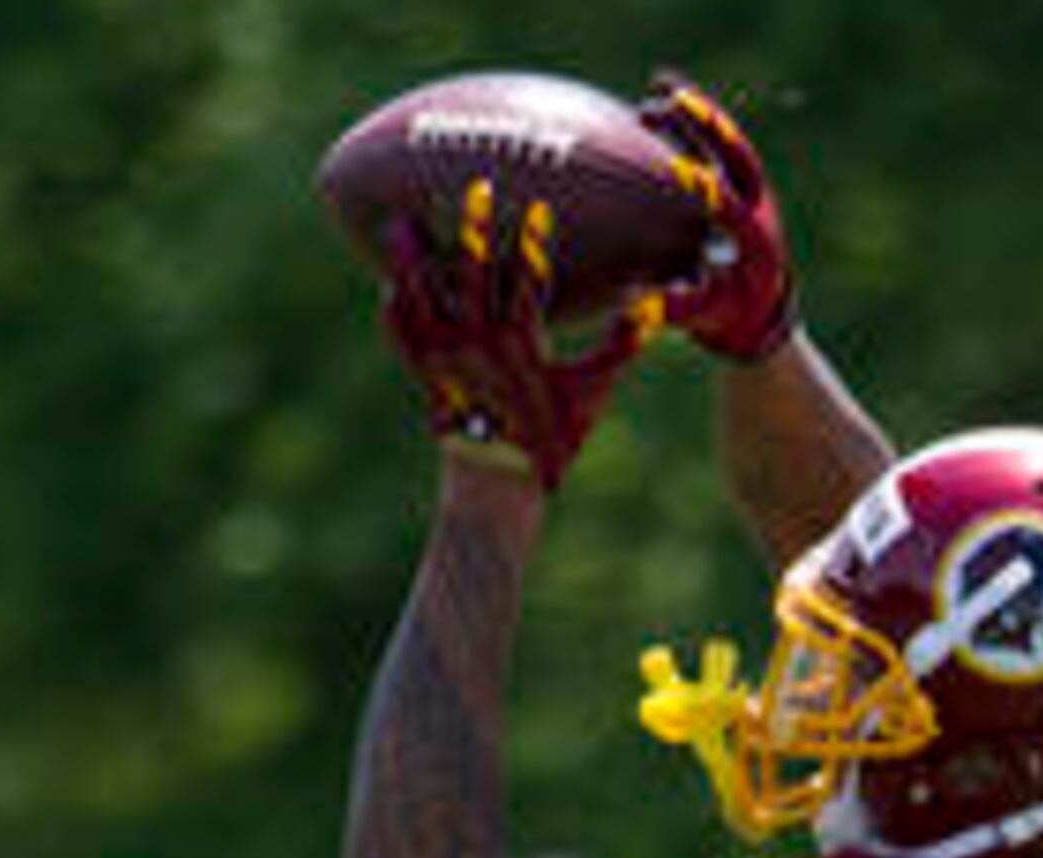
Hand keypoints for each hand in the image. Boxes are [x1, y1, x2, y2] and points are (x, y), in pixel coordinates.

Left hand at [378, 182, 650, 491]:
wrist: (497, 484)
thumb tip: (650, 308)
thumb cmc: (550, 439)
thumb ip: (619, 348)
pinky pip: (403, 334)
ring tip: (401, 221)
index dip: (533, 246)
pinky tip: (391, 283)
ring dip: (414, 259)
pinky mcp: (426, 373)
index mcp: (521, 347)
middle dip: (476, 230)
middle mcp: (479, 345)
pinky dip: (396, 308)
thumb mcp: (591, 393)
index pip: (527, 285)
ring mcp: (446, 358)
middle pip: (474, 276)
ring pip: (425, 297)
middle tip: (477, 188)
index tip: (538, 209)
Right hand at [639, 71, 795, 360]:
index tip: (681, 171)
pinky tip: (657, 94)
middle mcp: (758, 207)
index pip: (733, 210)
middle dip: (708, 128)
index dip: (709, 190)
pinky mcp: (734, 181)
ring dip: (696, 114)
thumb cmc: (731, 315)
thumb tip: (632, 310)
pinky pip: (713, 144)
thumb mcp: (704, 316)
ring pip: (725, 142)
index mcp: (755, 243)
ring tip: (658, 88)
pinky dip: (690, 120)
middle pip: (737, 158)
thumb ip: (672, 309)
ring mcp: (748, 190)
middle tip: (675, 102)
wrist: (763, 308)